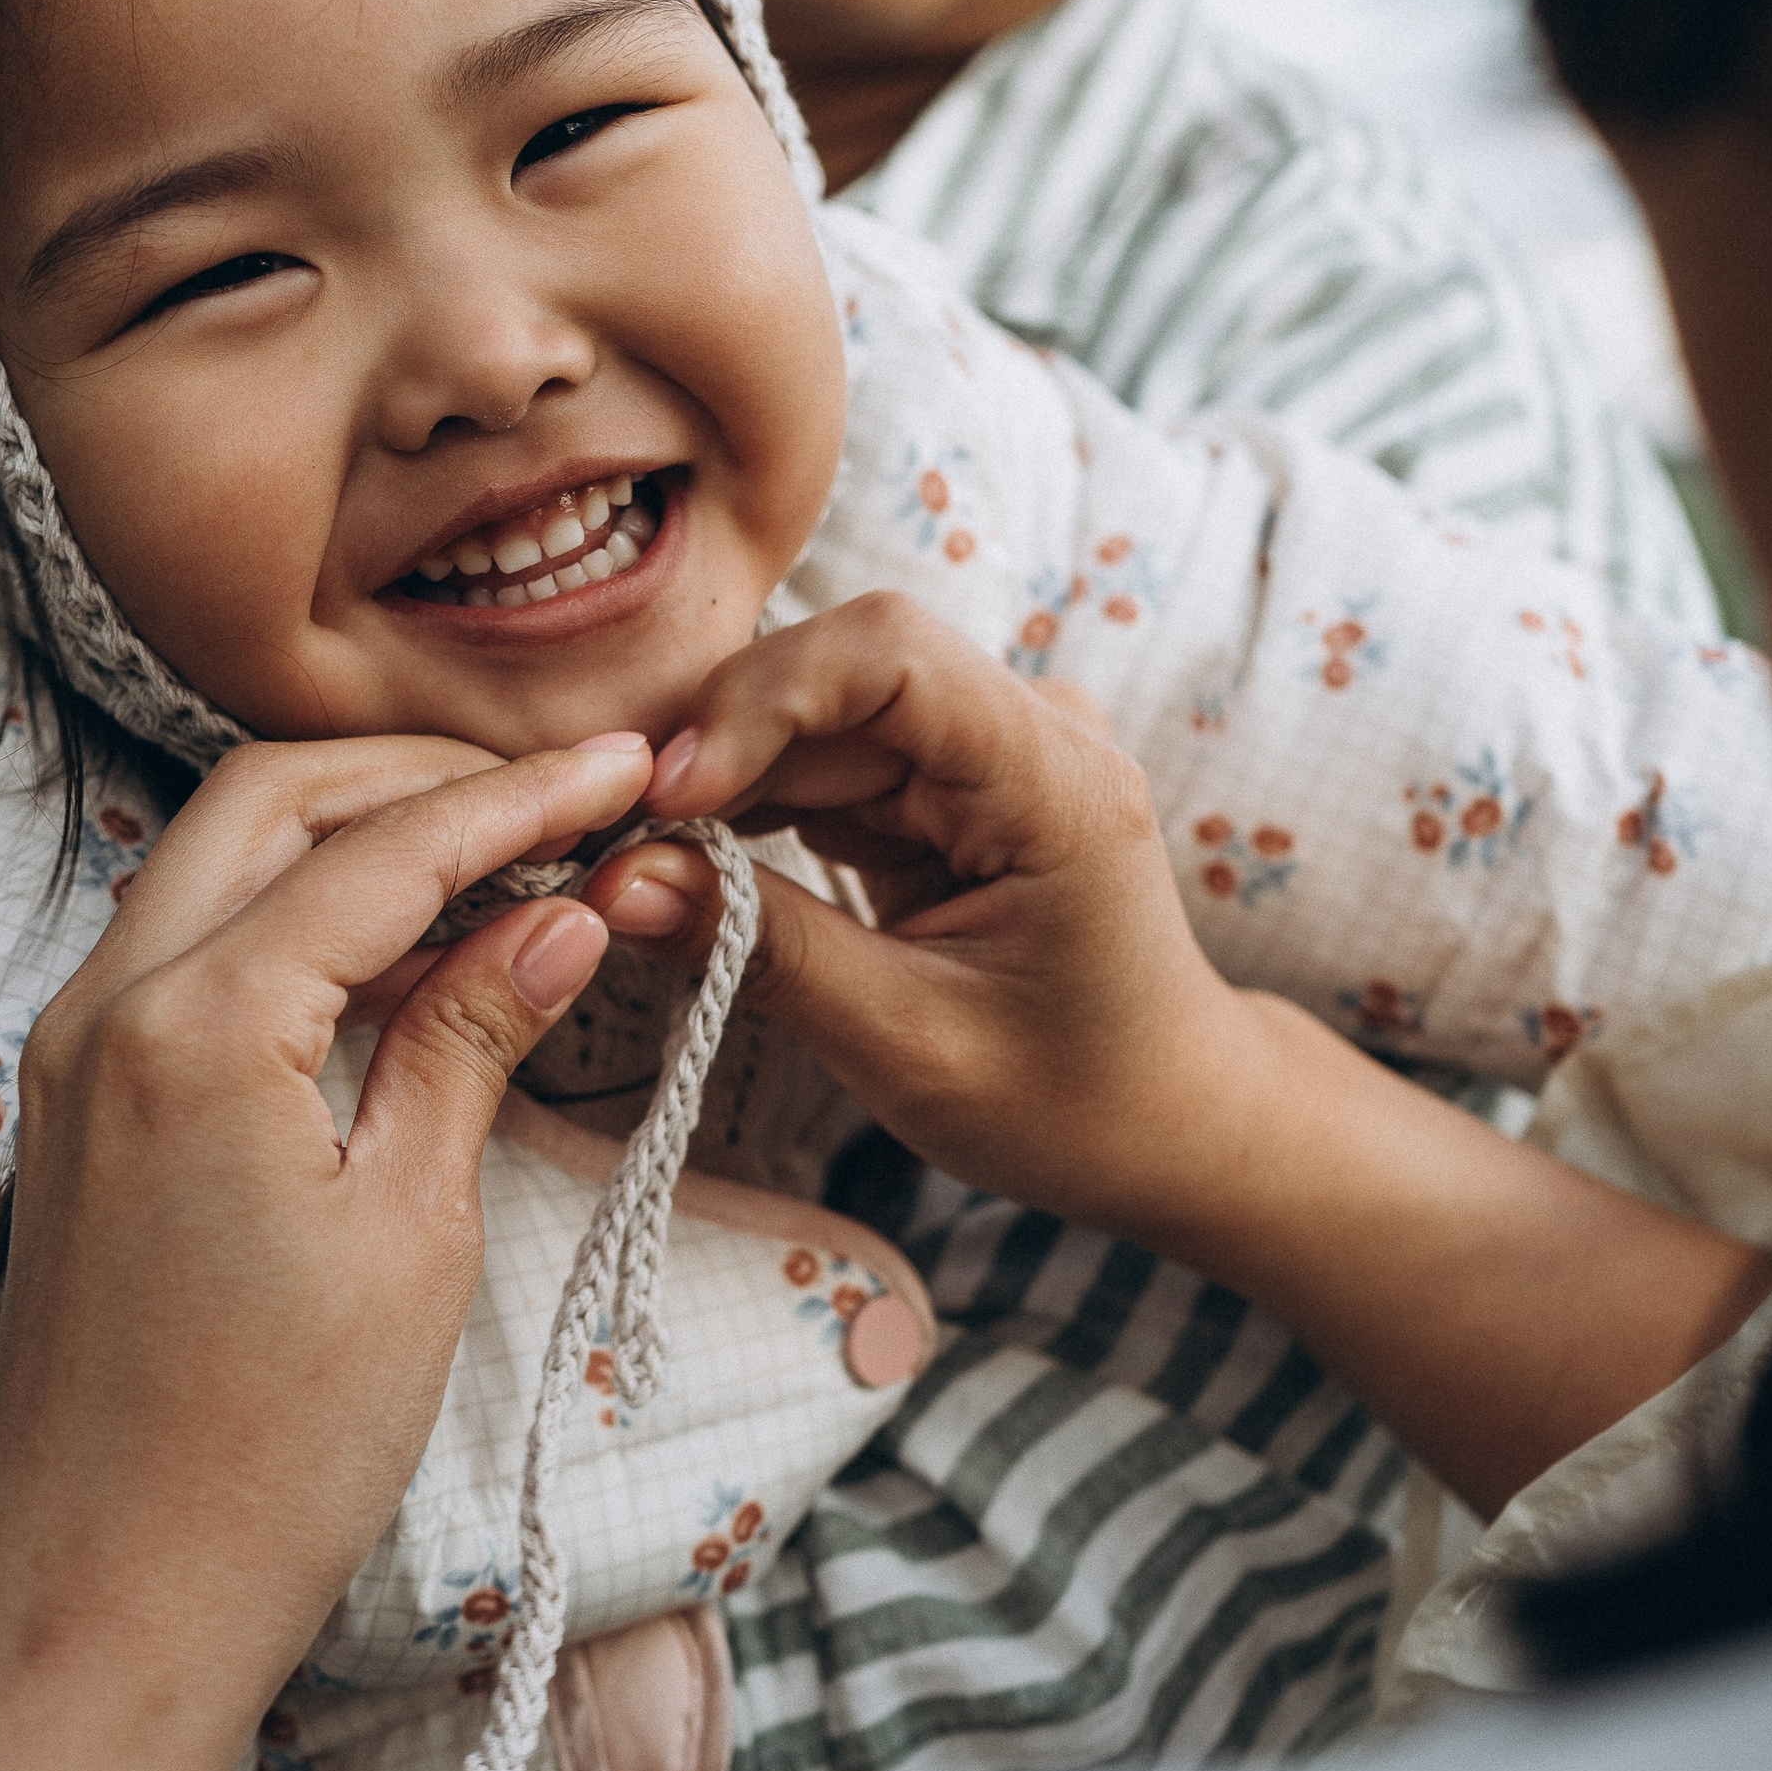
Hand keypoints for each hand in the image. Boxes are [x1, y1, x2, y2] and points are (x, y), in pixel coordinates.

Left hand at [0, 727, 648, 1770]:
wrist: (107, 1601)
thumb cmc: (273, 1446)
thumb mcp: (413, 1228)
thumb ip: (471, 1038)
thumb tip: (559, 912)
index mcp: (198, 1020)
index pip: (383, 849)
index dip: (518, 799)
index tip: (629, 766)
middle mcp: (107, 1002)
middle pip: (272, 803)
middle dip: (420, 777)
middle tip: (559, 793)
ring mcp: (74, 1050)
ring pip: (218, 863)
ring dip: (356, 836)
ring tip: (503, 857)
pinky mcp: (76, 1106)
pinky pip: (188, 947)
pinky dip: (298, 915)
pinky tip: (404, 952)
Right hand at [586, 595, 1258, 1234]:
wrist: (1166, 1117)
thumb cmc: (1068, 1099)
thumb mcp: (909, 1045)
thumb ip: (766, 951)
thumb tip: (618, 880)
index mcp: (1055, 780)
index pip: (890, 653)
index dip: (760, 700)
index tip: (668, 795)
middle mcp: (1029, 732)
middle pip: (832, 677)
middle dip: (712, 750)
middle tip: (605, 844)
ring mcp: (987, 747)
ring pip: (811, 721)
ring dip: (718, 787)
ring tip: (634, 869)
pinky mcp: (945, 780)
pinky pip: (823, 765)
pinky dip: (748, 812)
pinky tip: (691, 870)